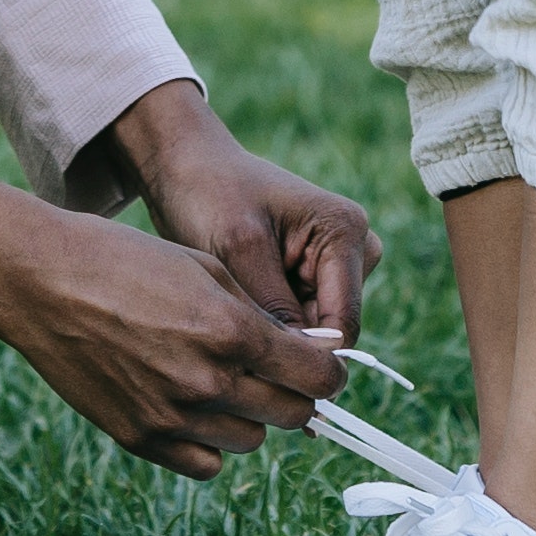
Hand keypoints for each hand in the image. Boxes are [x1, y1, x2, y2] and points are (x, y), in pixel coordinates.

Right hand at [0, 100, 336, 477]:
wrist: (41, 281)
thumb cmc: (125, 260)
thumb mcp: (204, 268)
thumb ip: (260, 314)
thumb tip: (306, 353)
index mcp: (232, 331)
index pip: (318, 378)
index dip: (331, 372)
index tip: (325, 365)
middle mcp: (208, 381)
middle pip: (292, 415)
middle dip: (295, 394)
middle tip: (280, 374)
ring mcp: (172, 416)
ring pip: (250, 440)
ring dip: (251, 416)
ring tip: (225, 380)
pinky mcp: (140, 438)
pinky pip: (205, 463)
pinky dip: (210, 441)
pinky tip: (194, 405)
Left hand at [106, 78, 379, 336]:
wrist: (184, 168)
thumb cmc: (209, 194)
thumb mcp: (239, 250)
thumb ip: (277, 309)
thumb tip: (307, 367)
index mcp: (345, 232)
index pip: (343, 323)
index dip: (303, 355)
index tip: (252, 363)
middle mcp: (351, 248)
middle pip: (330, 330)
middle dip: (285, 337)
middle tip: (231, 320)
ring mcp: (332, 263)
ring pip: (312, 331)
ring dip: (273, 330)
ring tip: (230, 302)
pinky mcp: (310, 275)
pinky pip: (296, 320)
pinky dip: (266, 321)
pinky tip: (235, 300)